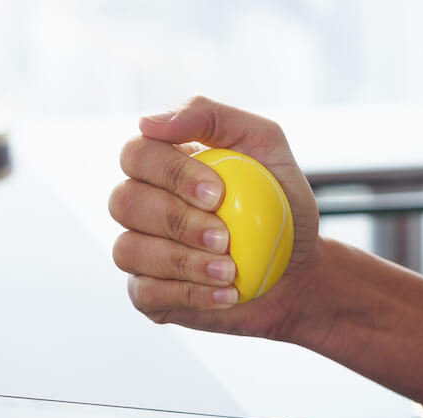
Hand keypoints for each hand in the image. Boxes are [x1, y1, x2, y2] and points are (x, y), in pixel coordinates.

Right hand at [108, 96, 320, 338]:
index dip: (171, 173)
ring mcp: (140, 251)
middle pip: (124, 202)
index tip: (218, 194)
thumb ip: (212, 118)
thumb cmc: (279, 205)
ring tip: (230, 270)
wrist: (298, 270)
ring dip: (183, 261)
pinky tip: (227, 294)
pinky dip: (190, 294)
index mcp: (160, 164)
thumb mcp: (265, 146)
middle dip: (176, 220)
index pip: (137, 154)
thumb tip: (148, 122)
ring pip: (128, 250)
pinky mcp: (148, 294)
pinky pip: (146, 293)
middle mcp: (141, 205)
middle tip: (225, 237)